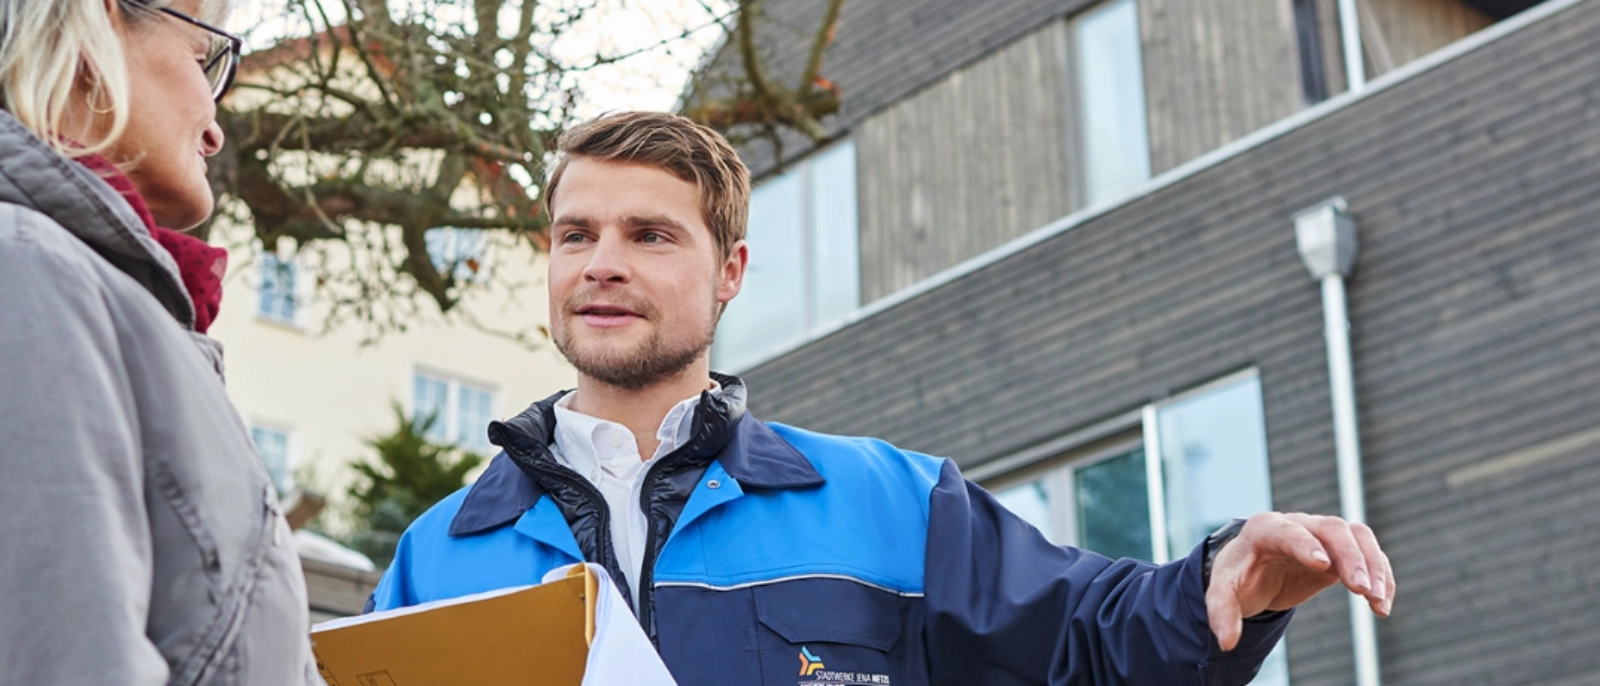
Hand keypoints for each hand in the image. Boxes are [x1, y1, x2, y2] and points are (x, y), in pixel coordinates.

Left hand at [1205, 512, 1394, 650]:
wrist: (1254, 568)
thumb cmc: (1238, 576)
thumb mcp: (1222, 592)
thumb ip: (1221, 613)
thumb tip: (1226, 642)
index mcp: (1265, 529)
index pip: (1287, 532)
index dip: (1304, 545)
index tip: (1321, 565)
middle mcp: (1298, 524)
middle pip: (1332, 529)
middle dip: (1349, 556)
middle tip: (1361, 589)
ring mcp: (1323, 534)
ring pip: (1357, 537)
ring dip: (1373, 566)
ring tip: (1377, 602)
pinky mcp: (1342, 551)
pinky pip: (1369, 555)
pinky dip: (1381, 577)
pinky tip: (1381, 606)